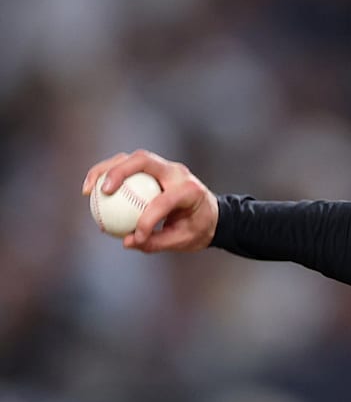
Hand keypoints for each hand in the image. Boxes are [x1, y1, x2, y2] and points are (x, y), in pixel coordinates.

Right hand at [82, 150, 218, 251]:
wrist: (212, 215)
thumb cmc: (198, 229)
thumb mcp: (183, 241)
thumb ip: (156, 242)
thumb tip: (127, 242)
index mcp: (190, 190)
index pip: (163, 201)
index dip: (146, 220)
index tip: (135, 237)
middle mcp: (177, 172)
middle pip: (142, 160)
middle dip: (118, 172)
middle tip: (102, 191)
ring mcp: (165, 167)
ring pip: (130, 158)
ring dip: (106, 170)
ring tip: (88, 190)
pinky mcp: (154, 169)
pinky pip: (127, 168)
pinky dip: (109, 176)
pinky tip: (92, 192)